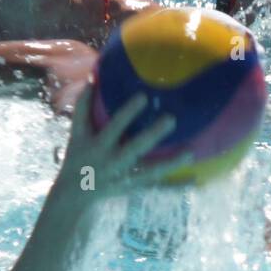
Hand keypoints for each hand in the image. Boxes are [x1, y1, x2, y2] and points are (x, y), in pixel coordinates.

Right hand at [57, 81, 188, 195]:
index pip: (114, 126)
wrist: (75, 193)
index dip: (127, 113)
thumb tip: (92, 76)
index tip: (144, 96)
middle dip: (153, 135)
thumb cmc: (78, 155)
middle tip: (172, 119)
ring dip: (171, 163)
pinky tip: (194, 181)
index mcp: (99, 145)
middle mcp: (113, 161)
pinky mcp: (134, 188)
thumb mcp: (76, 133)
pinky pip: (156, 187)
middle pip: (135, 148)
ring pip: (150, 171)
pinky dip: (174, 186)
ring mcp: (125, 177)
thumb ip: (83, 106)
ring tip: (191, 153)